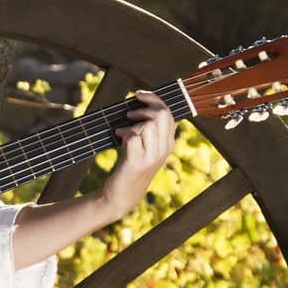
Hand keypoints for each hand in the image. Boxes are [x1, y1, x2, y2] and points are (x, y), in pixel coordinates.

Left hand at [101, 90, 175, 219]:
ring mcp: (152, 157)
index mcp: (168, 143)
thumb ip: (147, 129)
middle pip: (162, 115)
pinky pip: (133, 137)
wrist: (121, 194)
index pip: (168, 113)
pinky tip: (118, 139)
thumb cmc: (130, 166)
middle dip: (144, 108)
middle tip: (129, 113)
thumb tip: (140, 105)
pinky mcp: (138, 163)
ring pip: (148, 125)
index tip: (138, 93)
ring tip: (122, 133)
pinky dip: (124, 134)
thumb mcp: (144, 147)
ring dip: (132, 124)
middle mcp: (164, 149)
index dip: (153, 99)